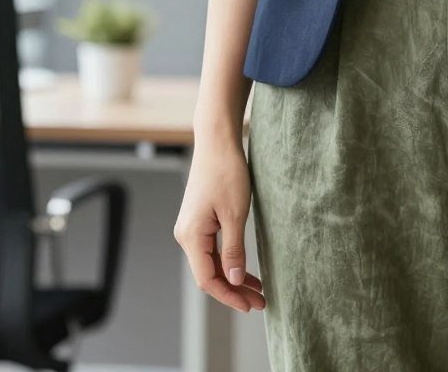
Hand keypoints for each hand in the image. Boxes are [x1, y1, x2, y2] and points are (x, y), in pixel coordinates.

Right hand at [174, 131, 265, 312]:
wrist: (217, 143)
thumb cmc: (226, 173)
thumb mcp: (235, 214)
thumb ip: (233, 250)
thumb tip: (233, 281)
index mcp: (191, 236)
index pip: (208, 279)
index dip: (229, 296)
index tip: (251, 305)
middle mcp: (186, 235)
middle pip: (209, 274)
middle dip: (234, 290)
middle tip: (261, 302)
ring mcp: (192, 228)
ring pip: (212, 263)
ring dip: (233, 277)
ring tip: (258, 290)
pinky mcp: (200, 221)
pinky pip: (213, 250)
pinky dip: (229, 262)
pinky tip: (245, 270)